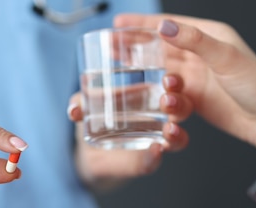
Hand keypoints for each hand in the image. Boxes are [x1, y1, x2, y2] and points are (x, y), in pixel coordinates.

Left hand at [68, 75, 192, 189]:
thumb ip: (80, 104)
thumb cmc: (93, 121)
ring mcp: (153, 143)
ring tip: (170, 129)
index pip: (170, 87)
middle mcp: (158, 120)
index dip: (175, 82)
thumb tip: (74, 110)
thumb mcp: (85, 108)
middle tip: (168, 100)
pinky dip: (154, 159)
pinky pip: (153, 162)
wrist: (87, 154)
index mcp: (149, 99)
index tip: (170, 78)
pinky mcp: (142, 163)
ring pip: (176, 138)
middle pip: (181, 110)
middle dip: (180, 104)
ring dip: (177, 133)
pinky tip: (155, 152)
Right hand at [114, 14, 255, 154]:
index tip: (118, 23)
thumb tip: (164, 25)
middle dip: (137, 51)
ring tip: (168, 91)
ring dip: (159, 84)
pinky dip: (170, 103)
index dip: (142, 23)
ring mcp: (196, 78)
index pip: (169, 25)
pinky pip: (172, 99)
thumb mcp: (226, 57)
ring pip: (163, 76)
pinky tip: (174, 107)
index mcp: (209, 36)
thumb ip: (194, 41)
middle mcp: (200, 55)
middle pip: (159, 49)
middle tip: (113, 52)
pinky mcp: (195, 100)